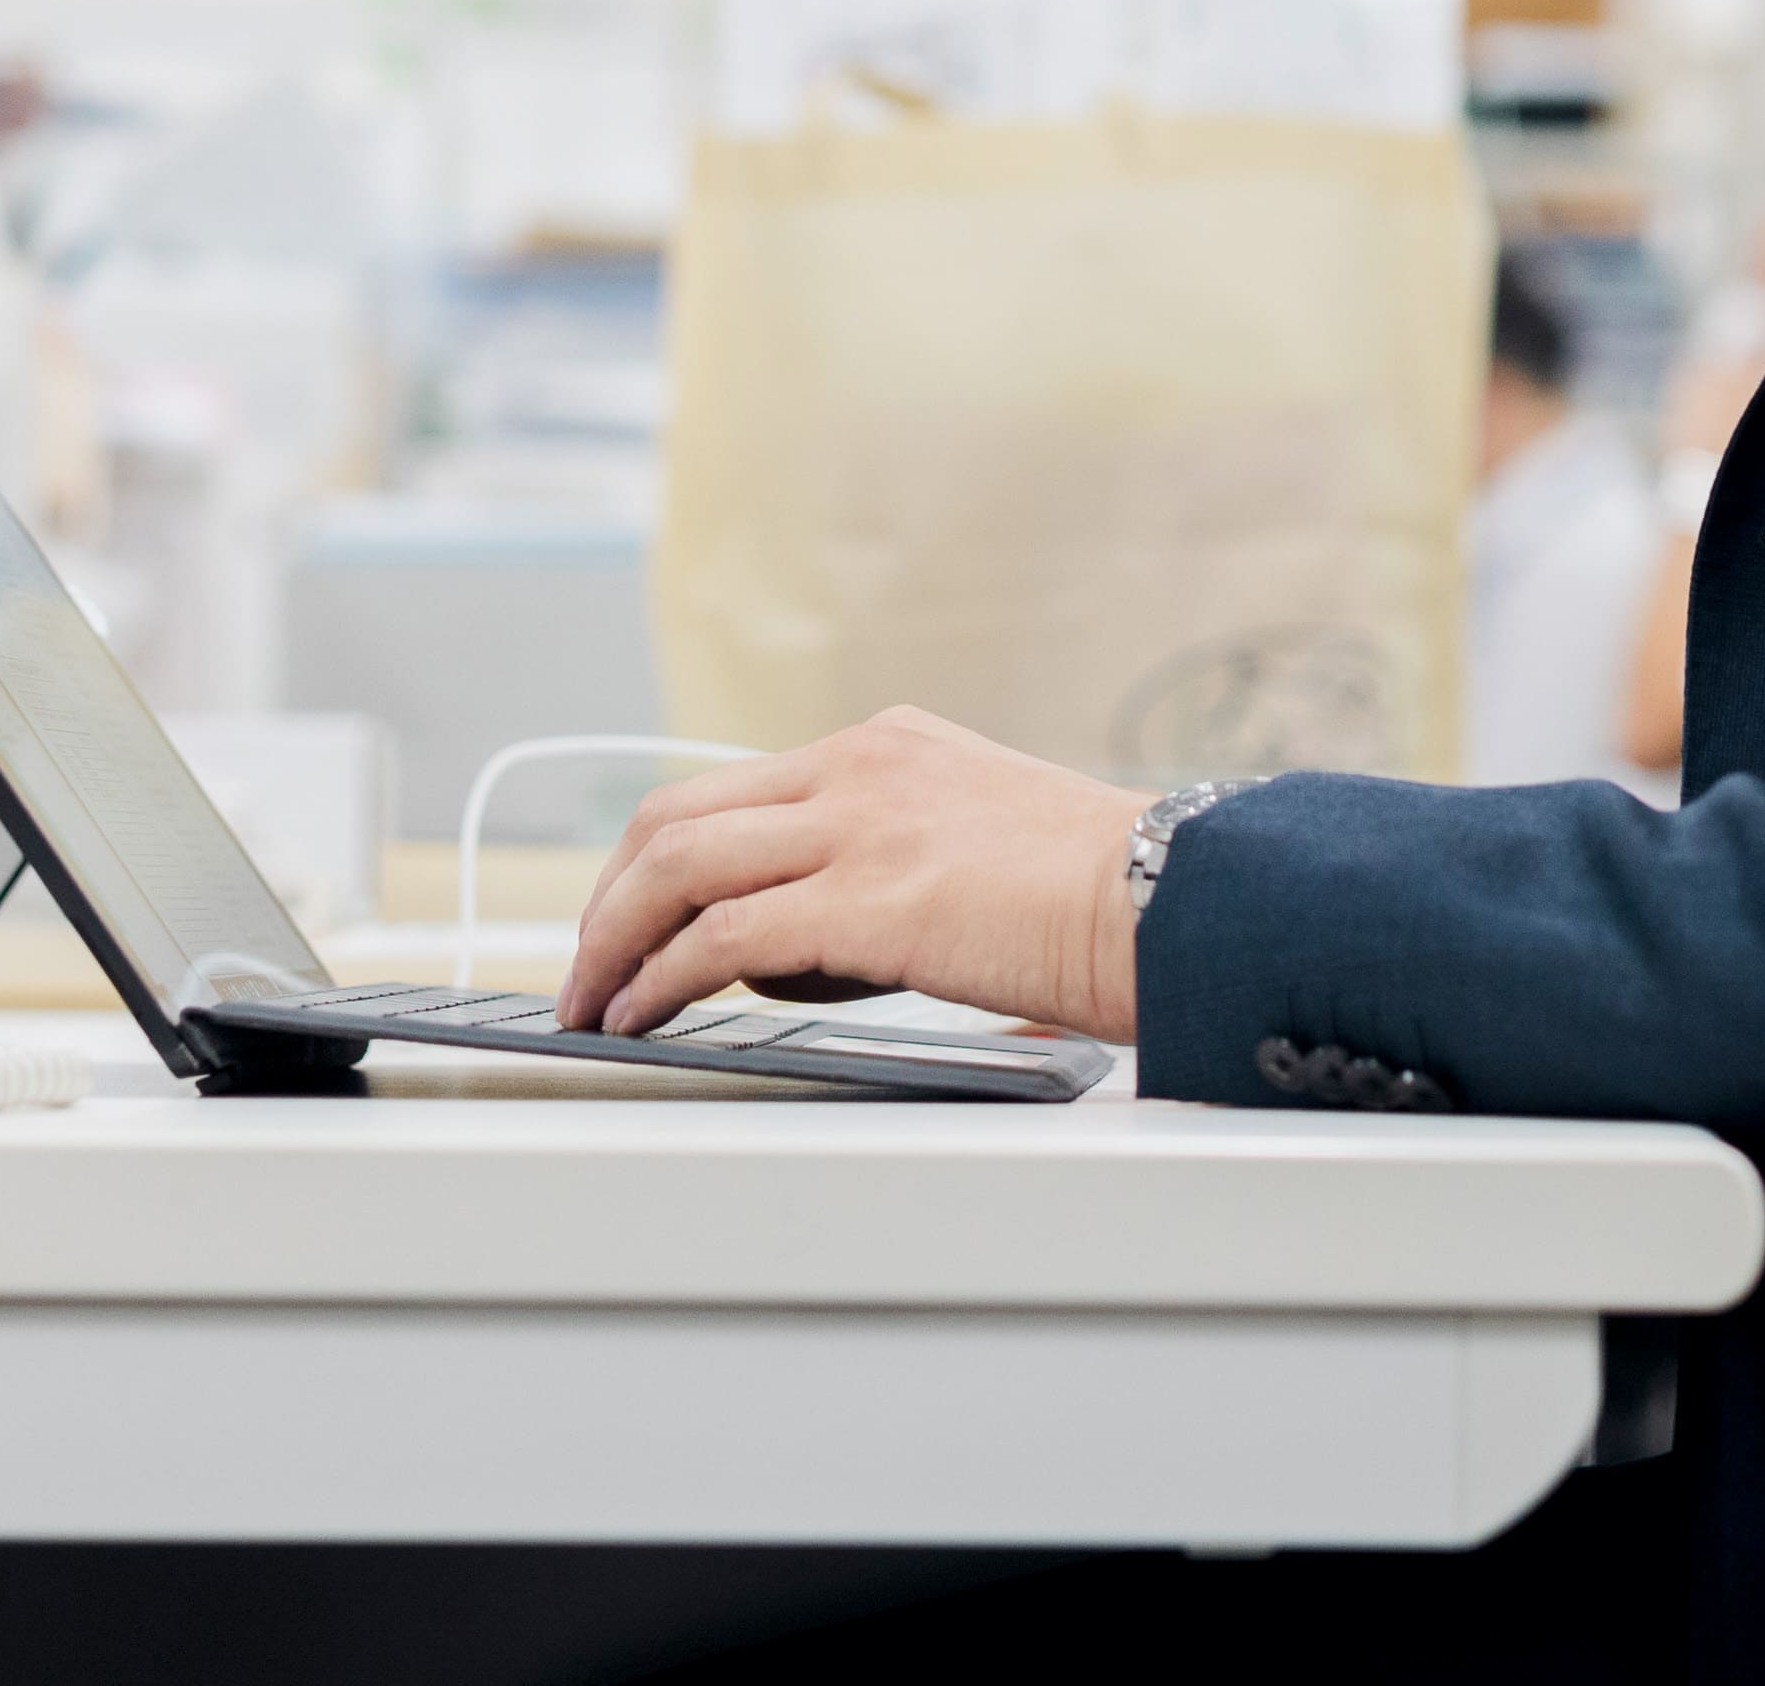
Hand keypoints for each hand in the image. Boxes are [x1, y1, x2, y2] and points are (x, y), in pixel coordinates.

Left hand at [561, 707, 1149, 1043]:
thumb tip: (810, 952)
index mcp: (887, 746)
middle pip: (676, 815)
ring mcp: (862, 823)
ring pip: (678, 865)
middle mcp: (861, 766)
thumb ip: (888, 874)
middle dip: (610, 897)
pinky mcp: (870, 896)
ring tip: (592, 1005)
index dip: (658, 860)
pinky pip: (723, 935)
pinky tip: (646, 1018)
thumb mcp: (976, 850)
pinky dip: (663, 980)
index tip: (627, 919)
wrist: (1178, 901)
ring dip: (613, 941)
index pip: (731, 793)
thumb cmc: (1105, 900)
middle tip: (587, 968)